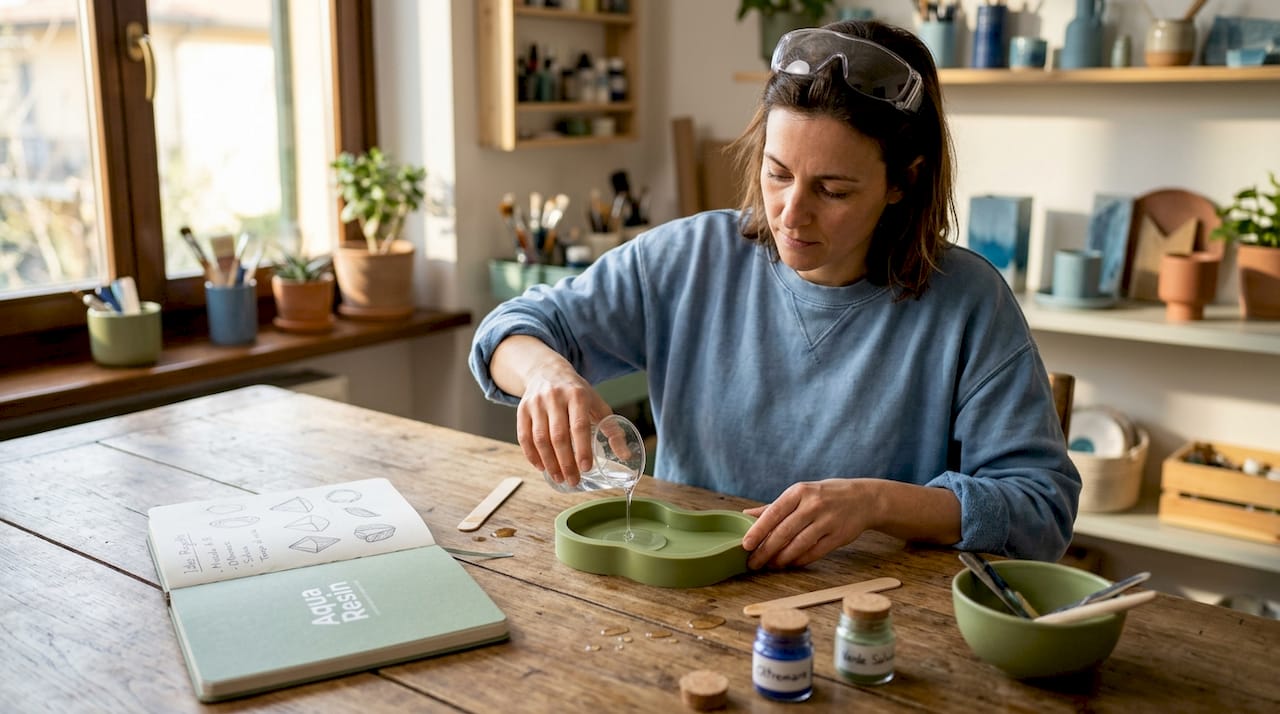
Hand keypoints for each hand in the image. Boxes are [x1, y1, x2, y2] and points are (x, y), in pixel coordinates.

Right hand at [515, 356, 612, 487]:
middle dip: (565, 462)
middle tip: (573, 480)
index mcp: (577, 395)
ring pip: (540, 438)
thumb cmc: (576, 392)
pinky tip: (541, 467)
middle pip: (558, 435)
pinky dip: (531, 455)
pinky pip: (524, 436)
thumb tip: (625, 454)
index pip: (579, 426)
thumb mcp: (596, 403)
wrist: (547, 371)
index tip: (586, 468)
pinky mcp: (522, 409)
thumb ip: (611, 427)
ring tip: (559, 478)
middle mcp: (554, 397)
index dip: (582, 449)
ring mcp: (536, 403)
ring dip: (549, 462)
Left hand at [741, 479, 874, 569]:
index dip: (758, 531)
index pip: (773, 513)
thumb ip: (774, 506)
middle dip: (765, 550)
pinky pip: (814, 552)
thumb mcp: (800, 493)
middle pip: (784, 532)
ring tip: (769, 565)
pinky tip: (789, 564)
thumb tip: (746, 515)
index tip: (745, 545)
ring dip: (781, 559)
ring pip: (798, 545)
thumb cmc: (825, 495)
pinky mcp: (838, 536)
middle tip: (753, 563)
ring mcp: (827, 521)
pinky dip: (799, 560)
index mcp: (799, 492)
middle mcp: (813, 505)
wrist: (864, 499)